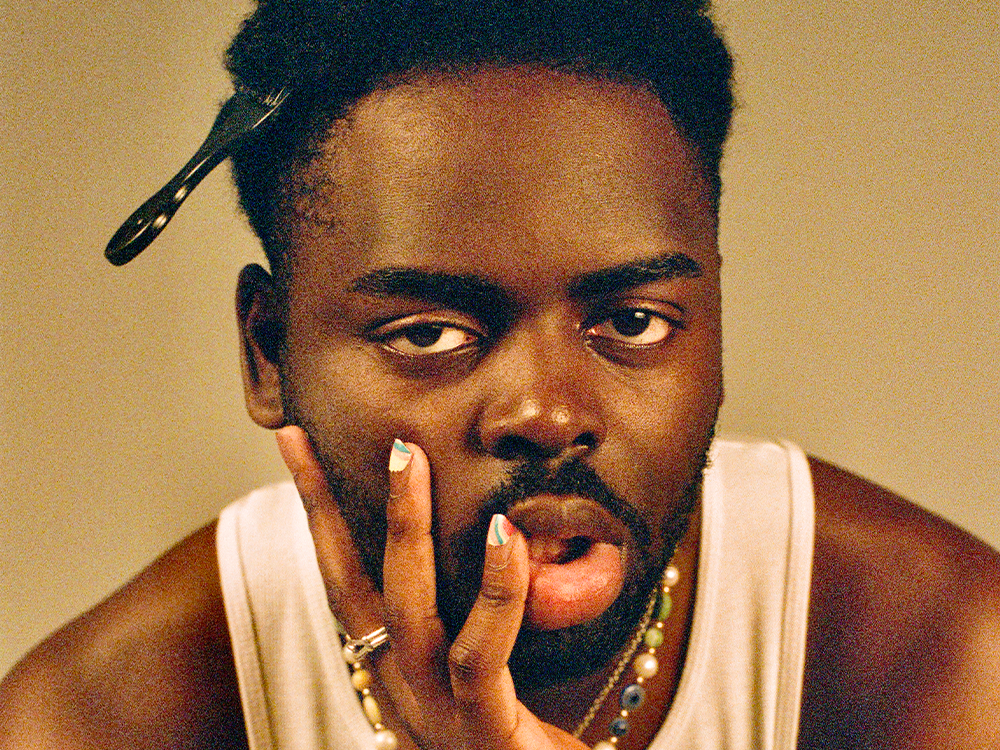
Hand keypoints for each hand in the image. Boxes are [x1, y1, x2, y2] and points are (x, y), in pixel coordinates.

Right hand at [276, 426, 587, 749]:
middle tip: (312, 434)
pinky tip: (506, 536)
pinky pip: (480, 656)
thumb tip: (498, 517)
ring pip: (407, 609)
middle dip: (332, 503)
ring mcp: (436, 711)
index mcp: (397, 663)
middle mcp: (402, 684)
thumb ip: (477, 604)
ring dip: (405, 528)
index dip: (318, 510)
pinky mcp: (484, 733)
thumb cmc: (516, 733)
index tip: (299, 445)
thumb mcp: (482, 663)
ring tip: (411, 458)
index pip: (346, 575)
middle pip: (353, 583)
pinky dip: (496, 591)